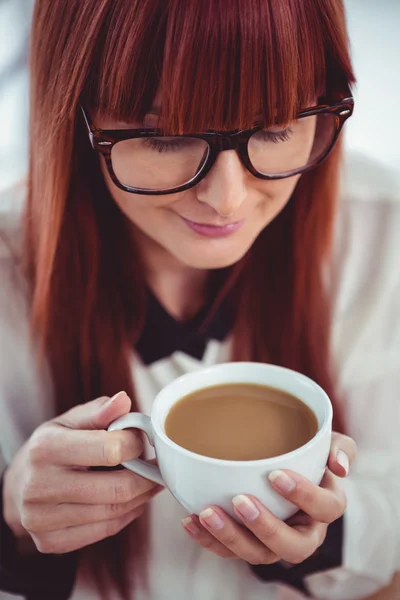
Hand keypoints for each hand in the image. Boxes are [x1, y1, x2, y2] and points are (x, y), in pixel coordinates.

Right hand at [3, 392, 161, 553]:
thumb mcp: (71, 420)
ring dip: (140, 497)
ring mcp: (42, 519)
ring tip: (148, 483)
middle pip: (116, 488)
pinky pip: (104, 531)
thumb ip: (100, 411)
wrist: (19, 484)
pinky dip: (126, 516)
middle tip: (157, 468)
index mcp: (46, 448)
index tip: (143, 441)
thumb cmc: (52, 446)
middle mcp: (39, 486)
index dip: (136, 445)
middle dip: (147, 478)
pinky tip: (131, 502)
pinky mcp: (49, 542)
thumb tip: (124, 401)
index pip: (111, 450)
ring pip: (113, 513)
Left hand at [181, 432, 356, 563]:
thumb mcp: (329, 441)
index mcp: (326, 506)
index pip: (325, 508)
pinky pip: (229, 552)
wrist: (282, 465)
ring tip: (206, 513)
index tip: (275, 474)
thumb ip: (340, 446)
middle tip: (240, 501)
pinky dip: (208, 540)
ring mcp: (274, 543)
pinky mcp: (248, 544)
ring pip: (257, 555)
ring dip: (230, 537)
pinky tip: (190, 521)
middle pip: (292, 546)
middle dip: (265, 527)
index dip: (303, 495)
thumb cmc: (308, 454)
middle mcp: (304, 532)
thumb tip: (339, 466)